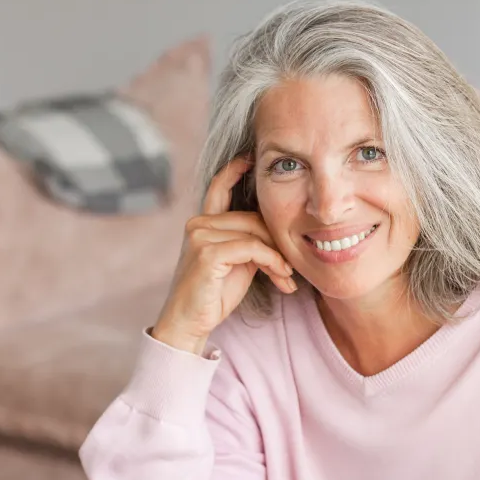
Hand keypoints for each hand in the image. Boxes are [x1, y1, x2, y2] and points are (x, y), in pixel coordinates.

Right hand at [151, 158, 295, 354]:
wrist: (189, 323)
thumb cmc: (214, 294)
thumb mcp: (237, 261)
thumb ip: (248, 239)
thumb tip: (276, 229)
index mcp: (203, 223)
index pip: (219, 187)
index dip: (234, 170)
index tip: (251, 156)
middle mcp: (198, 223)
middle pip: (252, 217)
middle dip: (276, 242)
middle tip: (289, 269)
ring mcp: (200, 235)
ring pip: (255, 232)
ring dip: (277, 256)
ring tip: (286, 277)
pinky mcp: (207, 252)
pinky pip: (253, 247)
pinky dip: (272, 262)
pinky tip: (280, 277)